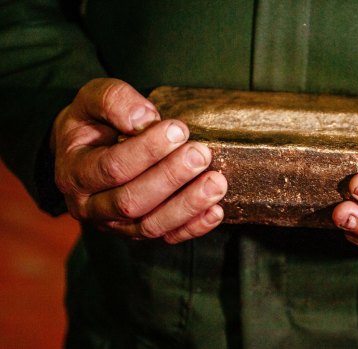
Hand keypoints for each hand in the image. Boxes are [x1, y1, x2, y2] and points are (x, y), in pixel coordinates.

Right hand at [52, 78, 226, 243]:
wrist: (88, 150)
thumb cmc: (94, 122)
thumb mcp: (92, 100)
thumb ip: (113, 100)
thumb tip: (144, 117)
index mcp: (74, 172)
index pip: (111, 167)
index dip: (147, 150)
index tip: (178, 129)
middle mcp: (91, 206)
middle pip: (131, 201)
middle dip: (170, 177)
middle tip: (201, 154)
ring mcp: (116, 225)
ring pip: (150, 224)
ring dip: (187, 205)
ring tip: (216, 183)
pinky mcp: (139, 233)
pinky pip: (167, 237)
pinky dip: (193, 227)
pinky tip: (215, 210)